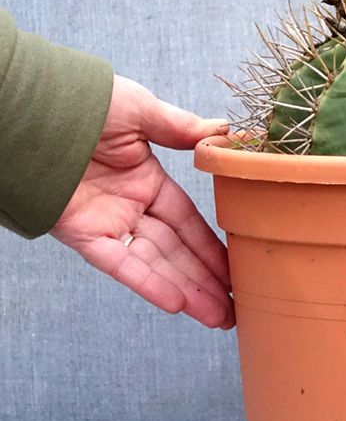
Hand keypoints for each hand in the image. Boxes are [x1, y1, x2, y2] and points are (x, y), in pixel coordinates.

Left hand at [51, 75, 234, 329]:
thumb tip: (224, 130)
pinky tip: (177, 303)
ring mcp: (107, 223)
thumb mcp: (141, 112)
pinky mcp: (81, 233)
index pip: (188, 221)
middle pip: (177, 251)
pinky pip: (119, 263)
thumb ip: (181, 128)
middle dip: (206, 281)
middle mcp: (129, 207)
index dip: (212, 247)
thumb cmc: (84, 102)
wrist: (34, 110)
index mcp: (146, 180)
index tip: (236, 270)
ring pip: (155, 264)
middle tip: (234, 310)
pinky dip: (147, 283)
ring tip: (218, 318)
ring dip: (187, 291)